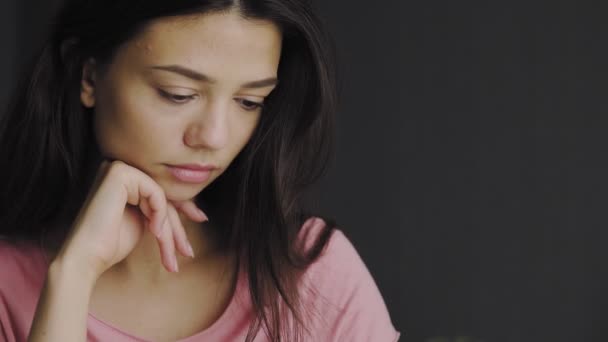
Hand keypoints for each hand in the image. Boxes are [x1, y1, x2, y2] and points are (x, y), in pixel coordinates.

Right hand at [54, 159, 206, 279]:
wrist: (87, 256)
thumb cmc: (111, 243)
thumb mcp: (144, 221)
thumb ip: (160, 209)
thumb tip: (194, 208)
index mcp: (123, 179)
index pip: (159, 191)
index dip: (182, 206)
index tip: (200, 218)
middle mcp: (119, 168)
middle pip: (162, 195)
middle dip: (177, 226)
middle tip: (187, 251)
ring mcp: (117, 167)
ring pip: (161, 196)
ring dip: (168, 227)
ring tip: (169, 253)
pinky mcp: (119, 172)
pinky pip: (155, 192)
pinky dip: (158, 213)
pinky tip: (153, 231)